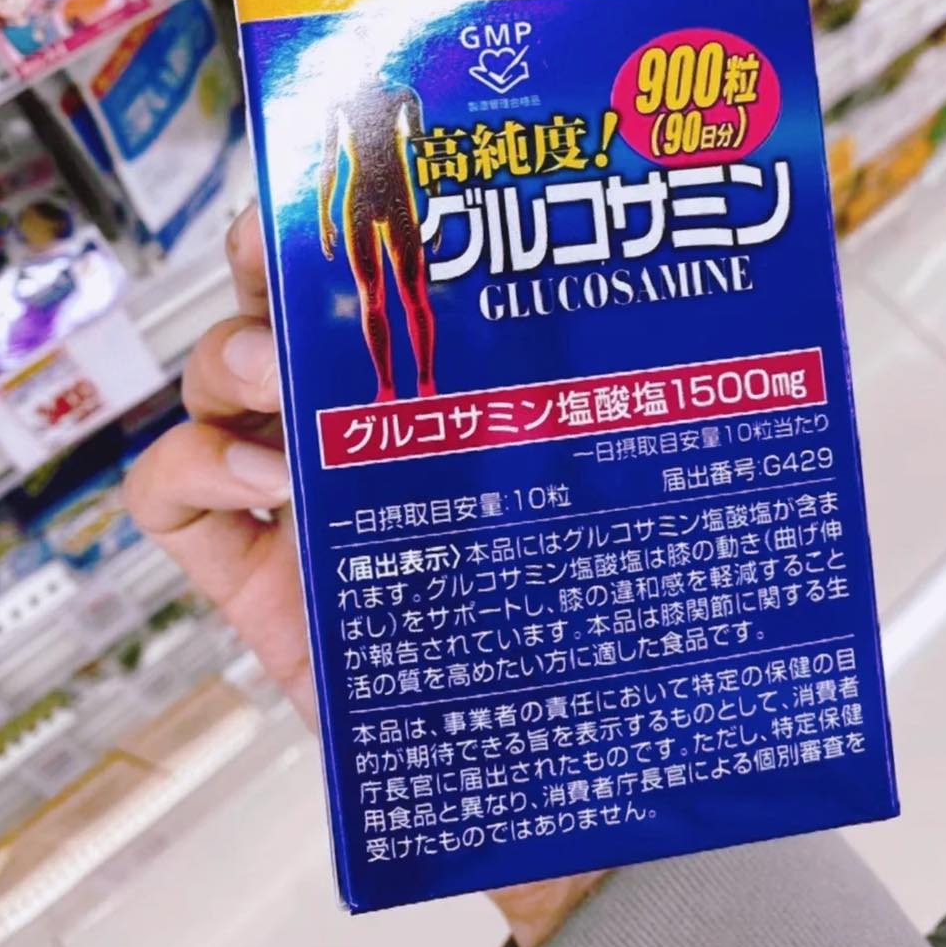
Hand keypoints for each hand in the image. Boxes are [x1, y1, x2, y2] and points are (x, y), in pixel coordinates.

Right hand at [125, 206, 604, 946]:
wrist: (553, 767)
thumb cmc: (594, 617)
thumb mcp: (631, 483)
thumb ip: (674, 402)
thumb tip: (780, 294)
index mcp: (439, 390)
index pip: (376, 276)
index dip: (354, 217)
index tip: (364, 179)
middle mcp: (358, 425)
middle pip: (277, 304)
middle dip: (268, 261)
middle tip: (290, 252)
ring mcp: (291, 495)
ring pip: (211, 379)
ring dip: (232, 356)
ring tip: (289, 389)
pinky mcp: (247, 573)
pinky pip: (164, 494)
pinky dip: (190, 466)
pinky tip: (261, 480)